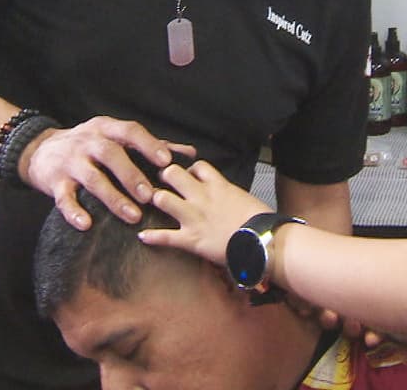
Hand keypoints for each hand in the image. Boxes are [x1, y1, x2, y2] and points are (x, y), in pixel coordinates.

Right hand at [18, 115, 194, 229]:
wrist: (39, 149)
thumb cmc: (88, 145)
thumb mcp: (114, 138)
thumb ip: (151, 146)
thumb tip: (188, 153)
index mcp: (106, 129)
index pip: (130, 131)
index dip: (149, 145)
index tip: (167, 161)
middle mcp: (87, 141)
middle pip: (111, 154)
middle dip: (131, 174)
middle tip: (150, 195)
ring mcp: (70, 161)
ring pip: (92, 178)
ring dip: (113, 198)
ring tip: (132, 216)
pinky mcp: (54, 182)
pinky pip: (64, 198)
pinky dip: (74, 211)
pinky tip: (87, 224)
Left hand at [139, 160, 269, 265]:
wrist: (264, 241)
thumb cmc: (261, 221)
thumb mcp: (245, 198)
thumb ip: (229, 194)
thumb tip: (226, 196)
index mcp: (219, 185)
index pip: (197, 165)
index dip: (189, 168)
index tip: (187, 175)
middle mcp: (202, 197)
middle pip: (173, 174)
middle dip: (164, 177)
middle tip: (162, 184)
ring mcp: (194, 217)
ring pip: (162, 198)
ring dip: (156, 201)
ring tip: (154, 204)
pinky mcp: (191, 239)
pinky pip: (165, 236)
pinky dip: (152, 237)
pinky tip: (143, 236)